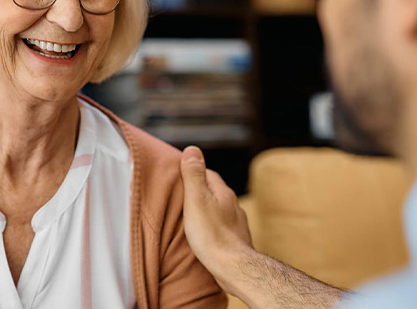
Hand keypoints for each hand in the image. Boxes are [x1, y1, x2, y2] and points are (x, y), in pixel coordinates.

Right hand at [180, 145, 252, 292]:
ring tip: (191, 216)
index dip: (194, 173)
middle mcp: (233, 205)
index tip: (179, 176)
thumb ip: (194, 175)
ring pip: (219, 210)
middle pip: (214, 192)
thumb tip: (192, 149)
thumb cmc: (211, 234)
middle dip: (200, 192)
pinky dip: (213, 227)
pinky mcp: (236, 241)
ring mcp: (236, 223)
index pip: (208, 174)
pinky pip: (222, 227)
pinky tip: (205, 235)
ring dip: (207, 211)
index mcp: (223, 192)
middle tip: (182, 196)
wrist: (233, 268)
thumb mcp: (196, 199)